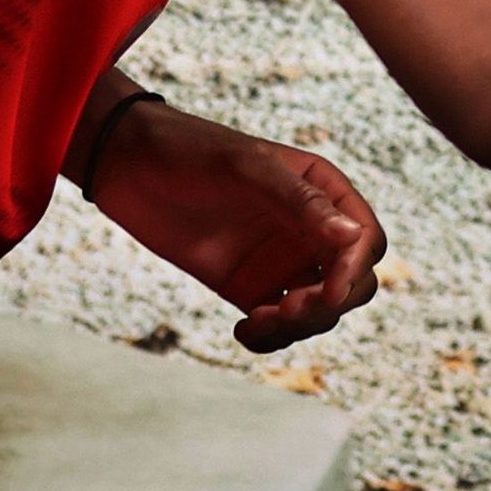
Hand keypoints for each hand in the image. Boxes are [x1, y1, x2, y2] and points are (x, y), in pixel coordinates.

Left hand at [82, 102, 385, 352]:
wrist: (125, 165)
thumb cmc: (189, 151)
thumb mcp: (246, 168)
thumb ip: (299, 201)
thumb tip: (351, 237)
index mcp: (322, 193)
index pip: (364, 242)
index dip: (355, 272)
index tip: (326, 292)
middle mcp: (309, 230)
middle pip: (352, 284)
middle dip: (327, 305)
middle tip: (285, 310)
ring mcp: (280, 261)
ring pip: (319, 312)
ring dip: (297, 327)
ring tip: (255, 320)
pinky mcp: (248, 286)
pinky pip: (277, 326)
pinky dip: (270, 339)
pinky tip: (244, 330)